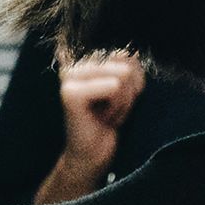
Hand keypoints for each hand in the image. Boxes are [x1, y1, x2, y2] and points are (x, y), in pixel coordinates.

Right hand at [35, 52, 146, 203]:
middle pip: (127, 60)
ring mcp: (70, 76)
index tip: (118, 95)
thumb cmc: (111, 118)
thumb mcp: (127, 86)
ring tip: (108, 113)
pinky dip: (118, 107)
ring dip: (124, 100)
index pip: (126, 50)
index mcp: (85, 55)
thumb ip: (130, 63)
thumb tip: (134, 50)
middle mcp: (74, 61)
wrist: (93, 154)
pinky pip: (114, 87)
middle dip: (130, 90)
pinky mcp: (71, 93)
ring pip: (123, 75)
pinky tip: (103, 118)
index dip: (135, 76)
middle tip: (112, 108)